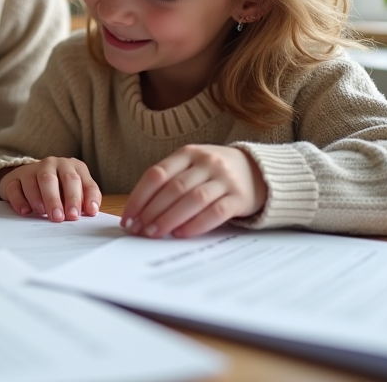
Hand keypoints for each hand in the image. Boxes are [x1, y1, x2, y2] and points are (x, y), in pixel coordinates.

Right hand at [0, 157, 101, 221]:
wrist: (29, 178)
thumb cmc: (58, 188)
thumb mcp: (75, 191)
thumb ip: (84, 200)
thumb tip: (91, 211)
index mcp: (71, 166)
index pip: (80, 181)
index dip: (86, 197)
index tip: (89, 212)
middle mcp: (52, 164)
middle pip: (56, 179)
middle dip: (59, 199)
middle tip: (63, 217)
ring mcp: (32, 169)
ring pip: (36, 181)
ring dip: (40, 199)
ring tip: (44, 213)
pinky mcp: (15, 178)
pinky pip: (15, 188)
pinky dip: (20, 200)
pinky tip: (26, 211)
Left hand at [121, 145, 266, 238]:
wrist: (258, 171)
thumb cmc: (213, 172)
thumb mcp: (191, 166)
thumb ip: (168, 182)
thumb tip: (138, 213)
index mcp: (187, 153)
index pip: (156, 174)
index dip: (139, 197)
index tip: (128, 217)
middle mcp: (206, 162)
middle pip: (173, 188)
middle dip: (152, 211)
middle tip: (138, 230)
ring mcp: (225, 179)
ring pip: (193, 199)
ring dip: (170, 219)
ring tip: (155, 233)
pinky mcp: (240, 197)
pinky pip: (216, 212)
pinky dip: (196, 224)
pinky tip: (182, 234)